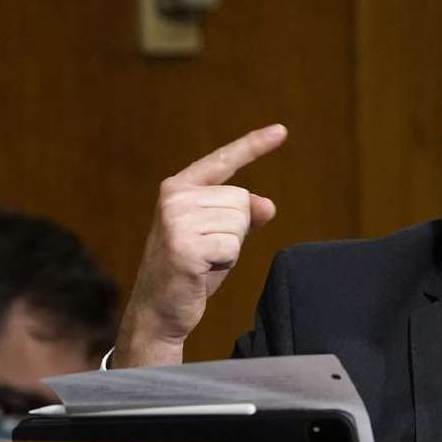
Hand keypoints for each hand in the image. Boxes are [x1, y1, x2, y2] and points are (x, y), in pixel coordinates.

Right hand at [113, 124, 287, 367]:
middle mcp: (175, 197)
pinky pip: (232, 247)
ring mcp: (176, 220)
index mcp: (179, 188)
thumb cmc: (191, 271)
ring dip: (230, 248)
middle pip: (242, 200)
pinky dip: (225, 263)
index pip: (223, 161)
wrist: (158, 312)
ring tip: (203, 261)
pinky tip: (200, 271)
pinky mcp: (183, 246)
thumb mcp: (219, 237)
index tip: (282, 130)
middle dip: (235, 231)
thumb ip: (241, 215)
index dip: (254, 145)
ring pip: (239, 223)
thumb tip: (267, 205)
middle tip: (206, 252)